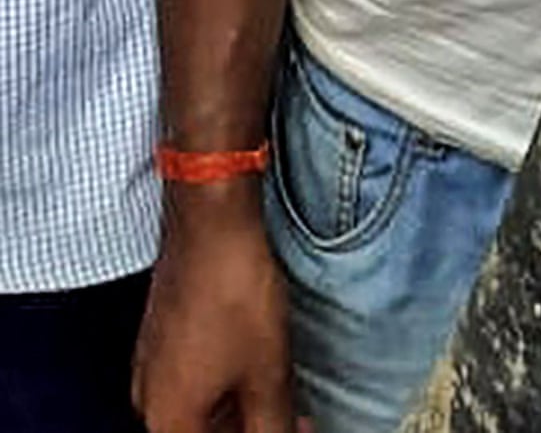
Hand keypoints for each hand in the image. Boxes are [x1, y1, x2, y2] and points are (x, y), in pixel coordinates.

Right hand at [132, 194, 297, 432]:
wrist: (210, 222)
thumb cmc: (232, 294)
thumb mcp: (267, 373)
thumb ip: (272, 427)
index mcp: (167, 421)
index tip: (293, 431)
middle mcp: (149, 400)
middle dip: (251, 430)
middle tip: (296, 422)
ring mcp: (153, 366)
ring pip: (199, 411)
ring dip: (242, 413)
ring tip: (286, 401)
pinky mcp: (163, 338)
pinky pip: (193, 381)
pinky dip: (228, 386)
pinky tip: (260, 371)